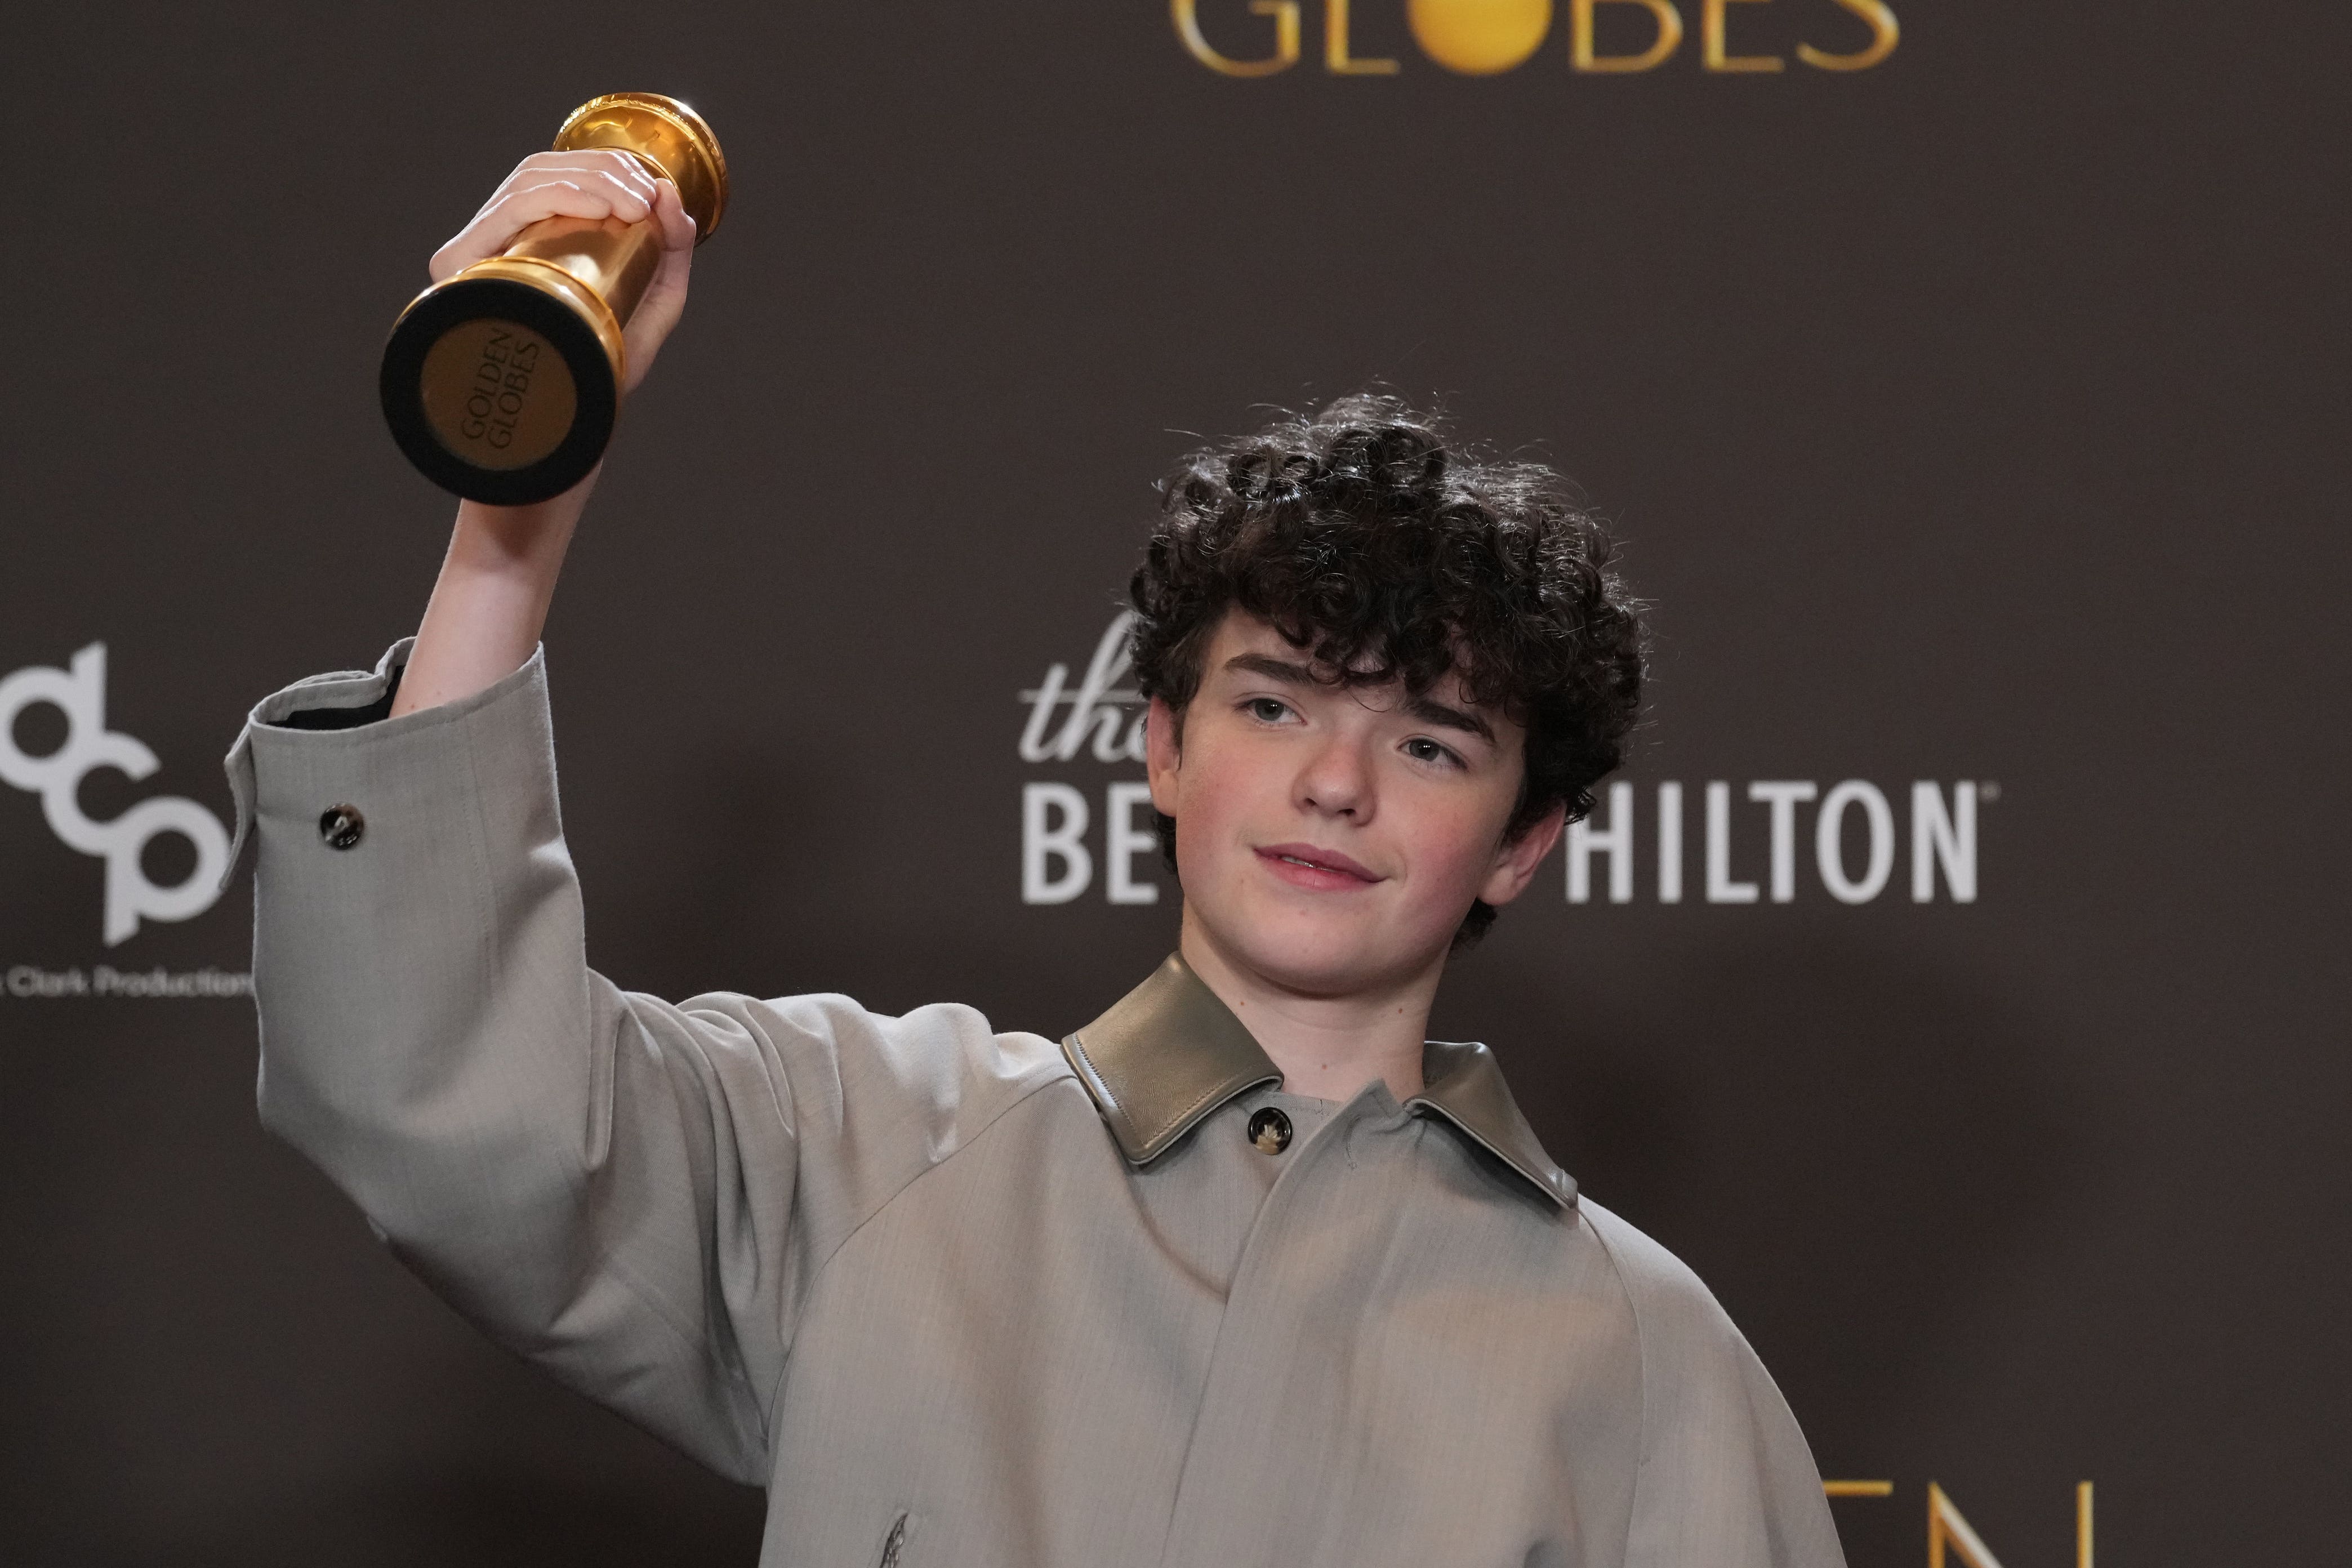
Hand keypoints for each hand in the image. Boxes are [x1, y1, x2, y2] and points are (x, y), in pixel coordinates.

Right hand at [427, 149, 696, 394]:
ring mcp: (473, 248)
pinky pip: (511, 208)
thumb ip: (672, 251)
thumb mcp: (656, 301)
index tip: (652, 189)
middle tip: (647, 197)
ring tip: (633, 204)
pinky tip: (599, 207)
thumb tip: (671, 193)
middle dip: (604, 170)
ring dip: (589, 180)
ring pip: (529, 179)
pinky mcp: (458, 262)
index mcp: (530, 238)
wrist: (573, 416)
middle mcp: (496, 237)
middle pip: (546, 170)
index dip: (607, 167)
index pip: (562, 176)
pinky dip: (559, 197)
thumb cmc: (610, 361)